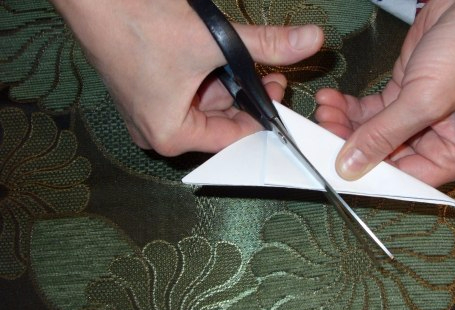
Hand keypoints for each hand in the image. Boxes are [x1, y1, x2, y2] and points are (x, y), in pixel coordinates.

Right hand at [51, 0, 323, 154]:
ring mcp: (148, 112)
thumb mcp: (215, 40)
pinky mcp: (144, 92)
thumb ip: (268, 44)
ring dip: (230, 83)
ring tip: (248, 60)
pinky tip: (220, 56)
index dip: (264, 119)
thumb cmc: (140, 23)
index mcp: (170, 135)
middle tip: (274, 76)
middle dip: (249, 98)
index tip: (284, 99)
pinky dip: (208, 76)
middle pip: (220, 122)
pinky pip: (187, 92)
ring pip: (204, 104)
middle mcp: (157, 132)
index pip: (233, 138)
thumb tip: (312, 40)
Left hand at [315, 0, 454, 186]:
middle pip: (383, 158)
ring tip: (324, 110)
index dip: (368, 174)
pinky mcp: (402, 97)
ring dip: (344, 124)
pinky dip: (348, 106)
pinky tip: (330, 99)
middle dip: (350, 145)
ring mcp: (417, 120)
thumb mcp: (425, 100)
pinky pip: (370, 111)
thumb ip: (384, 135)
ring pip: (371, 134)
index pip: (403, 178)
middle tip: (320, 132)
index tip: (335, 167)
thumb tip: (351, 167)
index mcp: (454, 155)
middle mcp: (436, 143)